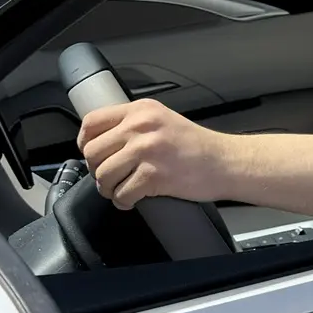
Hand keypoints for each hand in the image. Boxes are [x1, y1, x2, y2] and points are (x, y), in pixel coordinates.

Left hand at [76, 98, 232, 208]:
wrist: (226, 162)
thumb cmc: (198, 146)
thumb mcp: (163, 120)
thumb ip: (134, 124)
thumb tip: (101, 141)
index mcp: (142, 110)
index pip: (92, 122)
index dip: (86, 142)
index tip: (93, 153)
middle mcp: (142, 126)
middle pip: (93, 152)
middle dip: (97, 170)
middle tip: (111, 176)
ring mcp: (147, 151)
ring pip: (103, 175)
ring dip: (109, 188)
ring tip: (123, 189)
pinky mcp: (154, 175)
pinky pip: (121, 194)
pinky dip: (124, 201)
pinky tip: (134, 199)